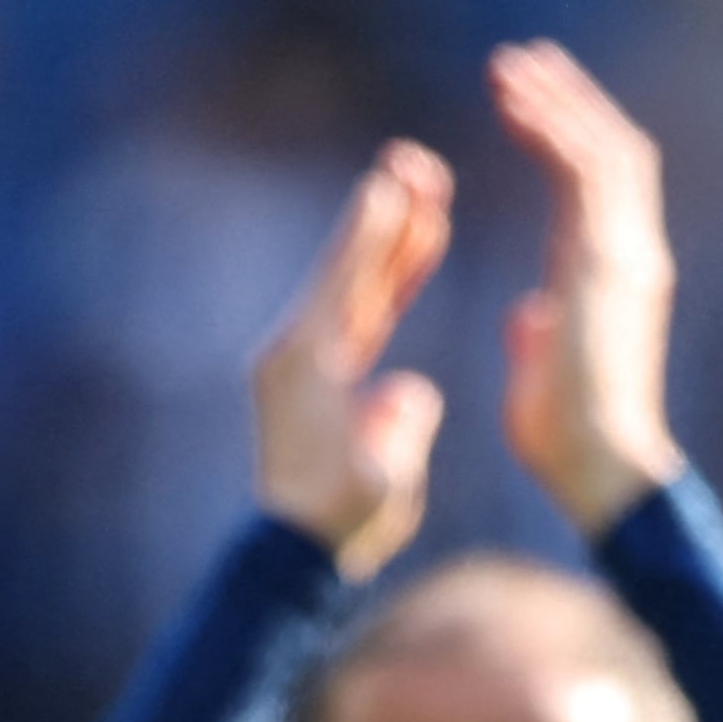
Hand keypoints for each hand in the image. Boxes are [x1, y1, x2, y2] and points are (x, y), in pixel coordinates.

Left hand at [251, 139, 452, 579]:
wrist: (295, 559)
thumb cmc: (341, 526)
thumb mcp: (382, 480)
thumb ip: (400, 428)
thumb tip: (408, 392)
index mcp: (308, 372)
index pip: (347, 287)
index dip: (374, 232)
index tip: (396, 181)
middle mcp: (296, 355)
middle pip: (348, 273)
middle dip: (384, 218)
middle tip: (415, 162)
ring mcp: (303, 364)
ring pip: (356, 290)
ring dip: (392, 243)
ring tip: (427, 191)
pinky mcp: (317, 377)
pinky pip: (357, 317)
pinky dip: (386, 283)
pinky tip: (417, 248)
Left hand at [489, 41, 681, 538]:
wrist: (601, 471)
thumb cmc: (568, 443)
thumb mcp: (543, 373)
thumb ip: (540, 333)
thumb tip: (527, 315)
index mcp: (621, 278)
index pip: (604, 186)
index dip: (569, 137)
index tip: (525, 103)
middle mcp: (634, 256)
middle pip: (613, 150)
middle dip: (567, 100)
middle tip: (518, 62)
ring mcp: (627, 255)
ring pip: (601, 148)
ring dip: (554, 102)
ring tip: (507, 67)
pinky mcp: (605, 262)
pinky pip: (583, 172)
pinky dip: (550, 129)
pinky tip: (512, 103)